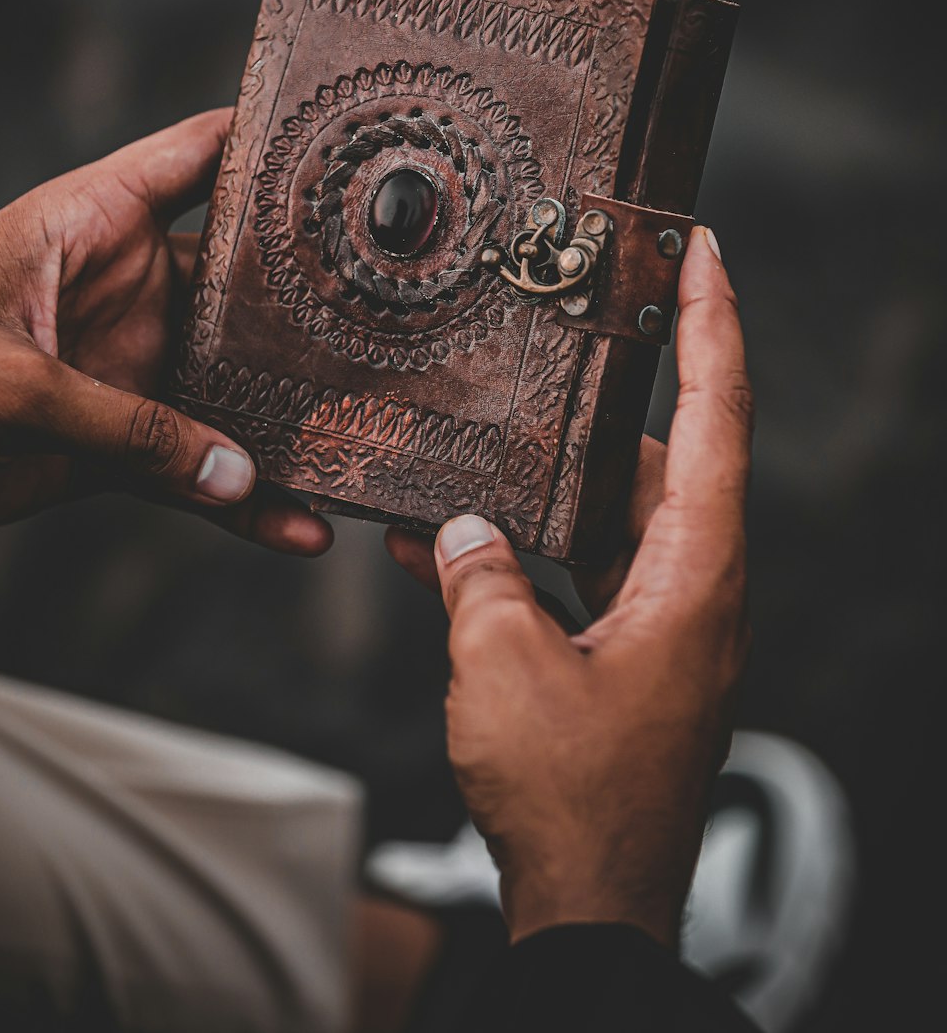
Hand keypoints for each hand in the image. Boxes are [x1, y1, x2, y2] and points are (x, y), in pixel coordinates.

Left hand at [0, 111, 331, 552]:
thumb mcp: (9, 384)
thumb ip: (127, 426)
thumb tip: (238, 471)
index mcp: (91, 224)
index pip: (198, 157)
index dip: (272, 138)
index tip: (359, 138)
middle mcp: (128, 286)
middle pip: (243, 276)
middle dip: (315, 289)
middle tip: (404, 301)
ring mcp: (130, 365)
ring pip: (235, 379)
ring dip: (295, 409)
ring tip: (370, 432)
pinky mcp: (120, 443)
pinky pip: (197, 468)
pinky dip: (245, 502)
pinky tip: (297, 527)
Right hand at [386, 227, 751, 946]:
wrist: (592, 909)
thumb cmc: (573, 800)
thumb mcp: (502, 668)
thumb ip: (477, 578)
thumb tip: (459, 532)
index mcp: (696, 569)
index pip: (716, 415)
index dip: (712, 322)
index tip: (703, 248)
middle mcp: (692, 584)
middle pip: (650, 458)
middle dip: (592, 402)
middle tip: (554, 332)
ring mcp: (660, 620)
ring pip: (601, 518)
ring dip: (533, 494)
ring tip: (461, 461)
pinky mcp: (623, 653)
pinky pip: (573, 575)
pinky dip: (519, 559)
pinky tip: (441, 551)